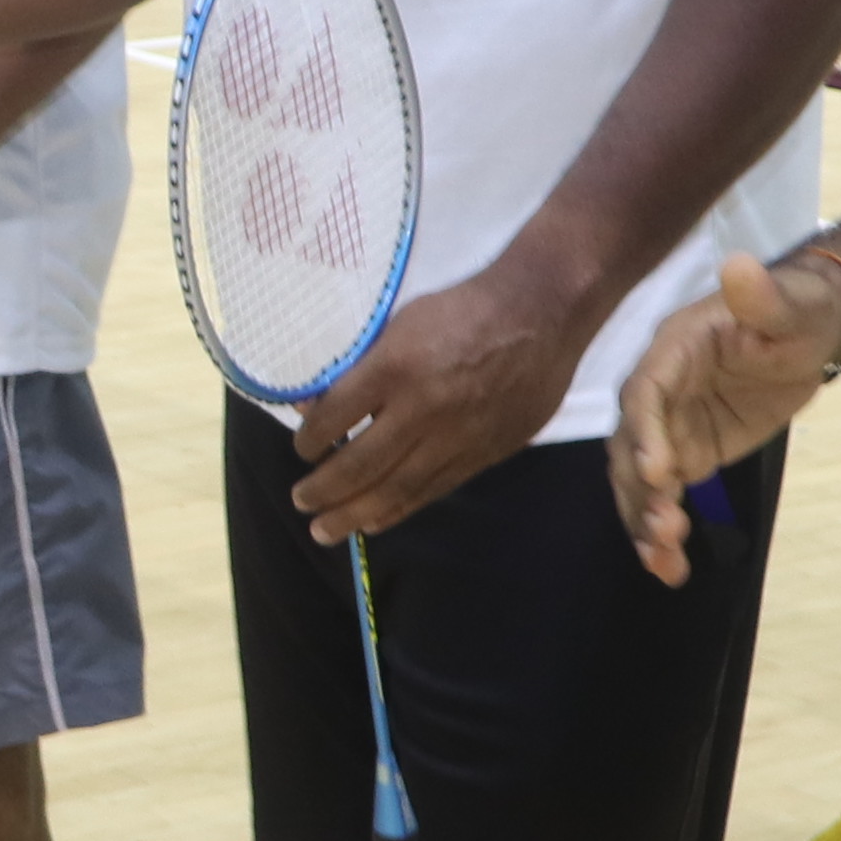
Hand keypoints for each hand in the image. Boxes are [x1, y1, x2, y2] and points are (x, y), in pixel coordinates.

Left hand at [283, 257, 591, 543]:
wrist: (540, 315)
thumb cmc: (464, 308)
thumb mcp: (402, 321)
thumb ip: (362, 365)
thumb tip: (316, 401)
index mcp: (395, 366)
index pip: (334, 417)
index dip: (309, 440)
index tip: (301, 450)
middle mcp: (421, 408)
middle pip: (359, 464)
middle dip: (322, 489)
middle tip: (300, 502)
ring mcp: (454, 436)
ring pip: (394, 487)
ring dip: (353, 513)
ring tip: (325, 531)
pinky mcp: (482, 453)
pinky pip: (432, 490)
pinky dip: (398, 509)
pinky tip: (374, 521)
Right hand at [613, 250, 840, 582]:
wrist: (812, 334)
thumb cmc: (799, 311)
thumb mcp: (789, 307)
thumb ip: (761, 297)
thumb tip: (738, 266)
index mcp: (675, 350)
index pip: (646, 392)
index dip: (645, 431)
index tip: (658, 470)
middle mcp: (660, 391)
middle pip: (630, 445)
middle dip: (641, 489)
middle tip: (666, 528)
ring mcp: (670, 427)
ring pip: (638, 480)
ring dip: (645, 520)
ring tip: (665, 559)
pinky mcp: (687, 454)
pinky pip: (662, 496)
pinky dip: (661, 534)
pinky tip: (671, 572)